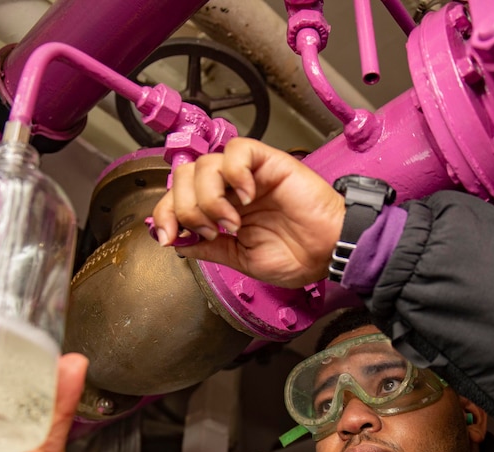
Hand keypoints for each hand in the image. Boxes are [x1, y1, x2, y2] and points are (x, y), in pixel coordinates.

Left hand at [151, 137, 345, 287]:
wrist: (329, 253)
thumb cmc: (297, 256)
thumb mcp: (241, 260)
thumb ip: (209, 249)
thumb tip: (176, 242)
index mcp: (221, 210)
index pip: (176, 198)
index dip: (164, 213)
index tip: (168, 236)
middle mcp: (230, 189)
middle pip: (183, 175)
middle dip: (185, 207)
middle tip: (211, 230)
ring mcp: (248, 174)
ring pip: (204, 163)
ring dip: (209, 198)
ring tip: (232, 221)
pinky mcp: (269, 162)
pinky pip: (237, 150)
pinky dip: (234, 172)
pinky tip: (246, 196)